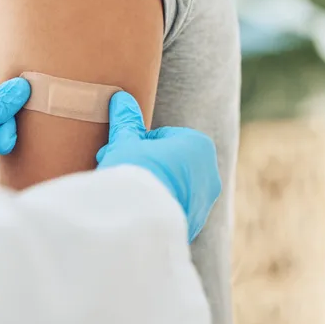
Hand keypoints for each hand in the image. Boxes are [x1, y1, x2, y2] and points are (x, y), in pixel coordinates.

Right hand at [96, 92, 221, 241]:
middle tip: (115, 169)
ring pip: (169, 187)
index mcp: (199, 146)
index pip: (161, 137)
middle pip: (167, 163)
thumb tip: (121, 98)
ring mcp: (203, 203)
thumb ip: (126, 120)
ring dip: (149, 187)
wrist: (140, 219)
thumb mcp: (126, 142)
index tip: (117, 151)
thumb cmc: (136, 171)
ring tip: (122, 193)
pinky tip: (132, 211)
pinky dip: (153, 209)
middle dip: (142, 165)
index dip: (135, 143)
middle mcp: (209, 174)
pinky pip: (169, 211)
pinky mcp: (192, 225)